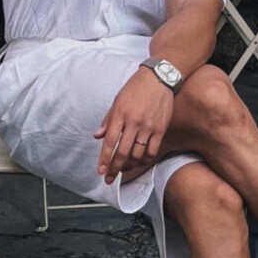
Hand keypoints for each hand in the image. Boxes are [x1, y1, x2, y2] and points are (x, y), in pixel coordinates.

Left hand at [94, 69, 174, 184]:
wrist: (159, 78)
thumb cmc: (135, 88)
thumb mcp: (117, 101)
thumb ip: (108, 120)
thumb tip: (97, 136)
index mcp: (120, 114)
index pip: (110, 142)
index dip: (104, 159)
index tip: (101, 171)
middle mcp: (133, 122)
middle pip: (122, 152)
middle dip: (114, 168)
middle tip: (109, 179)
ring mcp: (148, 126)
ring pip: (137, 154)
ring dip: (129, 165)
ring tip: (123, 169)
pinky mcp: (160, 129)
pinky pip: (152, 150)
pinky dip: (145, 159)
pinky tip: (140, 161)